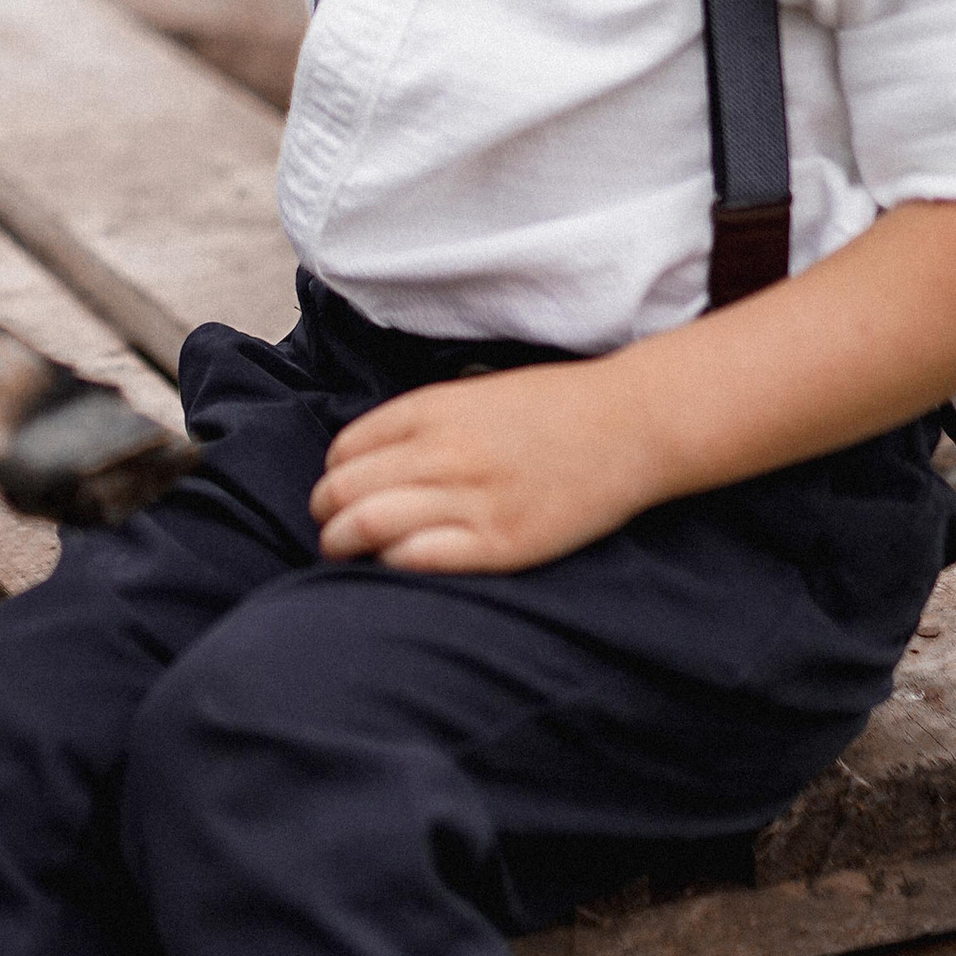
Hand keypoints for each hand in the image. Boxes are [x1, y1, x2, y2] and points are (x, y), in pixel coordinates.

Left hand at [311, 357, 668, 574]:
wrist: (629, 425)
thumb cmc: (553, 408)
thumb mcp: (474, 393)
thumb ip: (421, 422)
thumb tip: (368, 458)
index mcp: (432, 409)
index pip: (345, 450)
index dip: (331, 476)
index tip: (337, 492)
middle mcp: (443, 451)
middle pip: (345, 489)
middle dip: (325, 513)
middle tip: (329, 527)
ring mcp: (472, 498)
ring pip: (368, 525)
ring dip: (343, 543)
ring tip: (345, 551)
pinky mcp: (501, 542)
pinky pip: (418, 558)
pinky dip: (392, 563)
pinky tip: (395, 563)